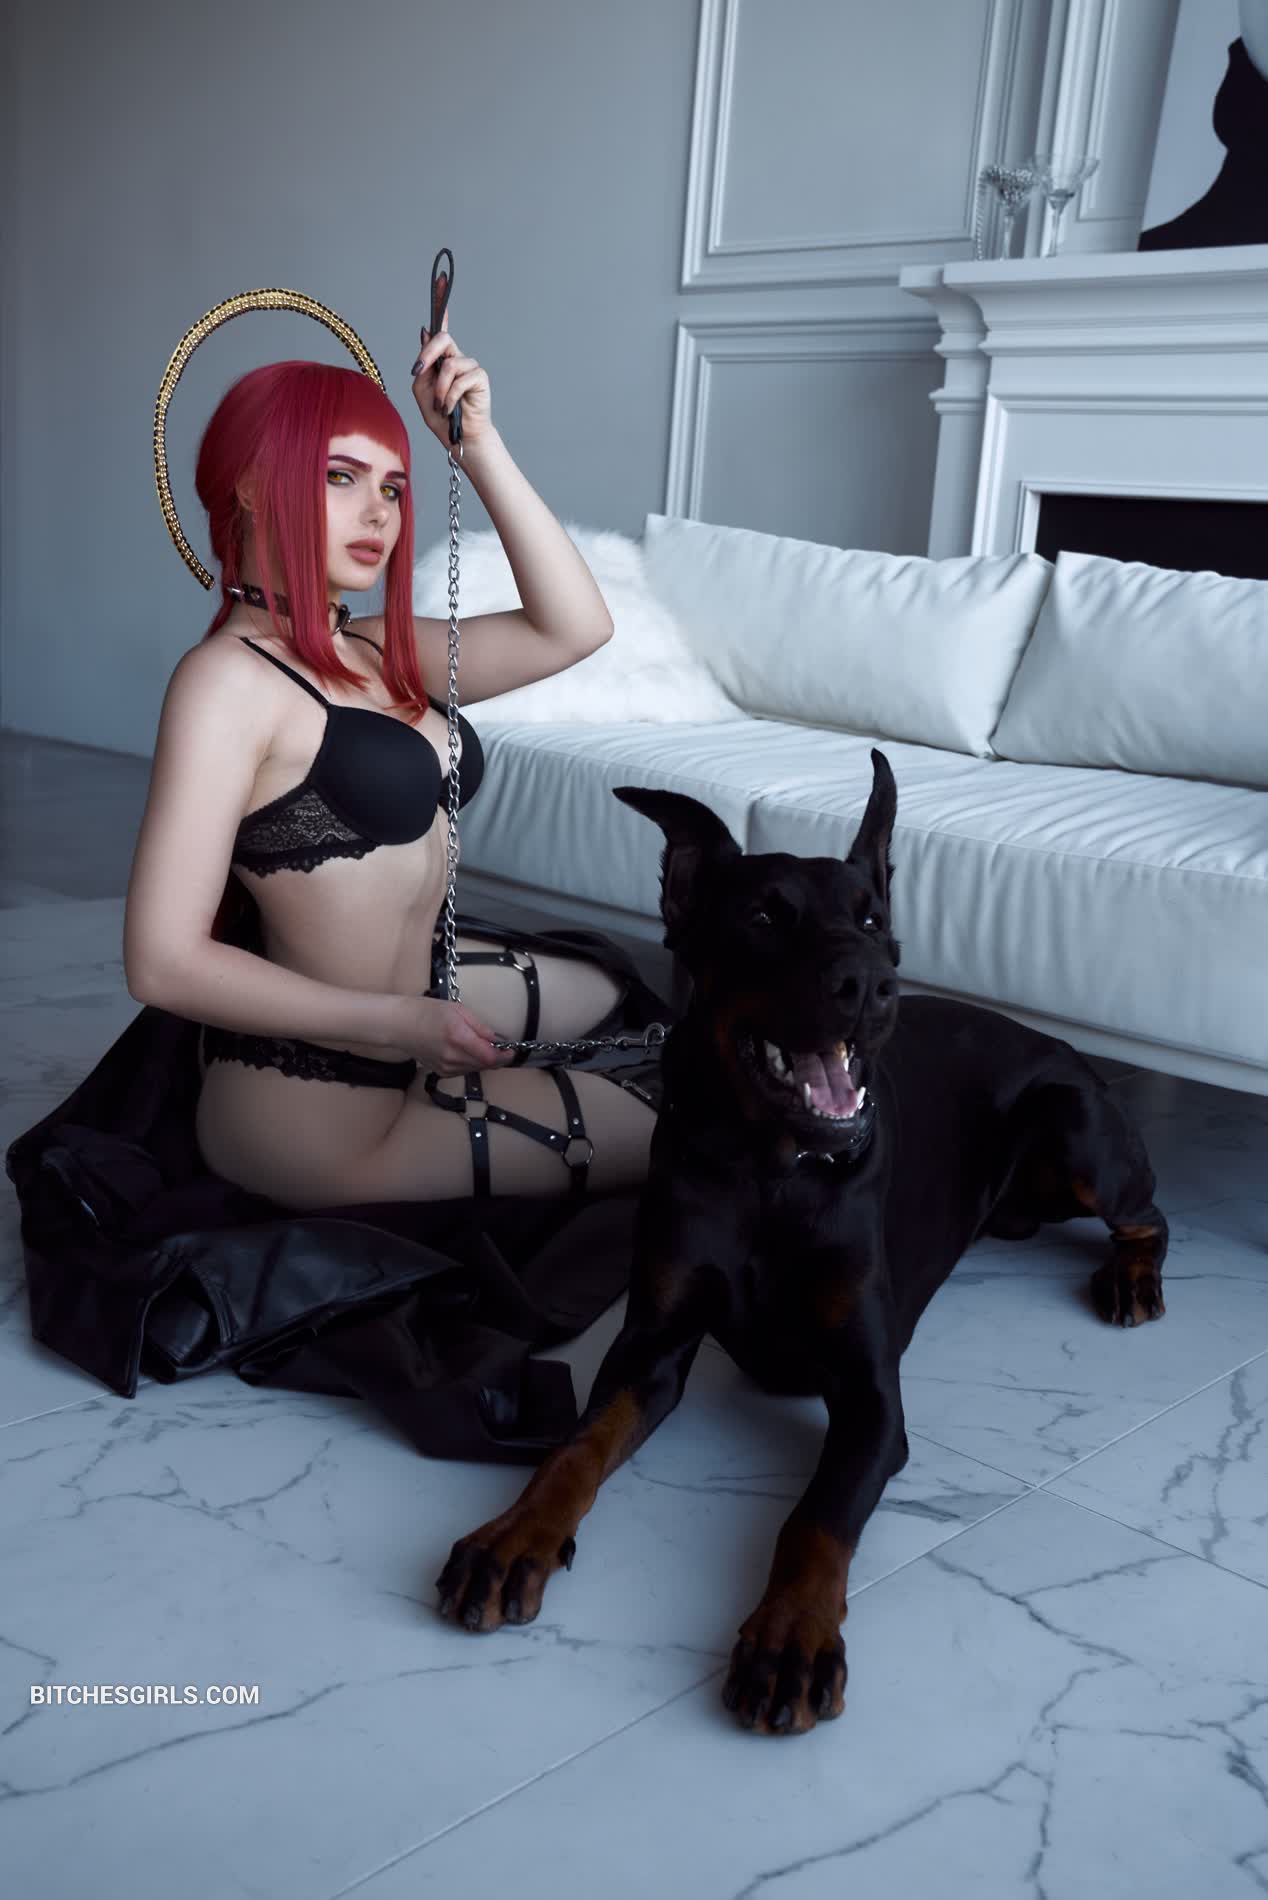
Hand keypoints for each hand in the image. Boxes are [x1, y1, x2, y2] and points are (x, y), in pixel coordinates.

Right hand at [395, 995, 515, 1075]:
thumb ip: (481, 1028)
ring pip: (476, 1069)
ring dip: (484, 1060)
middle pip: (486, 1065)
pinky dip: (471, 1063)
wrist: (399, 1025)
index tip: (512, 1049)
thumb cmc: (426, 1012)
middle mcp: (453, 1056)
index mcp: (458, 1037)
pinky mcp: (442, 1073)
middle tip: (500, 1046)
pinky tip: (466, 1051)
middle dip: (497, 1057)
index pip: (490, 1057)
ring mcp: (446, 1068)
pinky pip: (465, 1070)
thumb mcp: (458, 1011)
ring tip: (481, 1046)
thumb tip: (498, 1040)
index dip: (505, 1055)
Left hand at [409, 307, 491, 451]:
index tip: (440, 279)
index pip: (439, 329)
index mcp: (441, 360)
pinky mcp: (480, 378)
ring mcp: (470, 368)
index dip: (440, 303)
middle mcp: (457, 359)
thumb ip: (422, 365)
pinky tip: (451, 408)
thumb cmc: (441, 417)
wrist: (459, 439)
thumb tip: (425, 334)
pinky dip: (451, 396)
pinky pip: (460, 378)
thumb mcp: (422, 390)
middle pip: (442, 339)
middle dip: (427, 354)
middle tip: (420, 371)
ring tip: (442, 406)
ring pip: (449, 365)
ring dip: (440, 389)